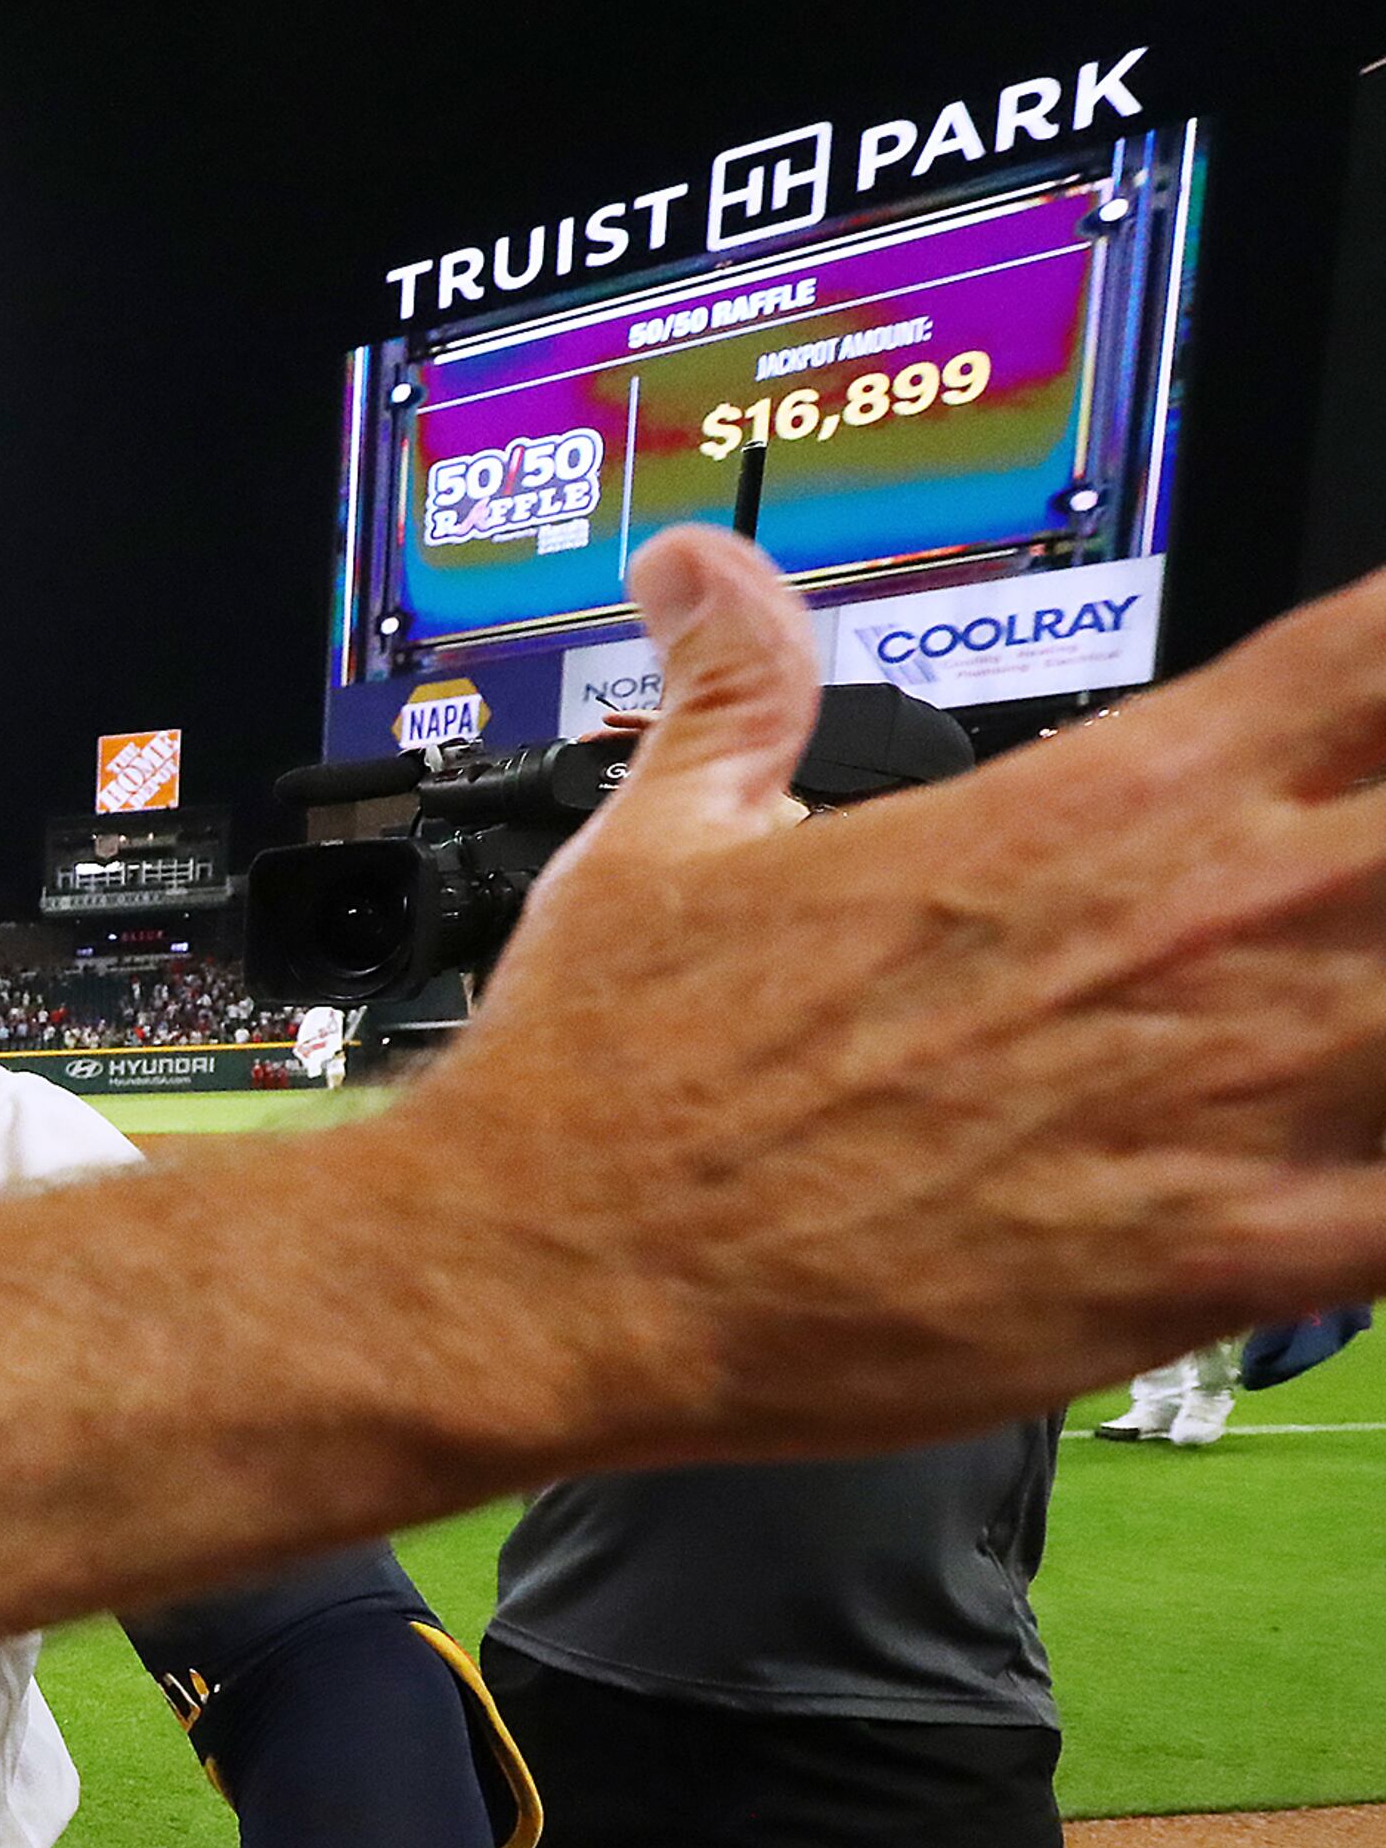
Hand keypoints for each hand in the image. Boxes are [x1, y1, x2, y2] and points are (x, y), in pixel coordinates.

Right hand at [417, 526, 1385, 1463]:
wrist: (546, 1271)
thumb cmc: (605, 1081)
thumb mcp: (665, 838)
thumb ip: (738, 689)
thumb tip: (701, 577)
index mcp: (1098, 800)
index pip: (1378, 655)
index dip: (1385, 689)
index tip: (1355, 738)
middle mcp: (1200, 924)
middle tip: (1328, 918)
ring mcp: (1233, 1093)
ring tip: (1335, 1045)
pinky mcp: (1225, 1261)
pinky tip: (1350, 1195)